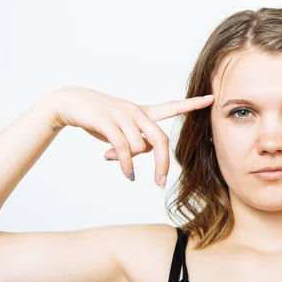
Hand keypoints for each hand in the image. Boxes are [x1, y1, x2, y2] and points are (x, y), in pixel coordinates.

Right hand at [48, 85, 213, 186]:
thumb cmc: (99, 118)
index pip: (173, 106)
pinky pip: (124, 148)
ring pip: (140, 147)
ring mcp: (123, 116)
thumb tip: (137, 159)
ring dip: (129, 161)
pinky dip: (126, 165)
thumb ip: (133, 143)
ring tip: (113, 158)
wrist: (70, 102)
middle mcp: (137, 112)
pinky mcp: (108, 122)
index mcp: (143, 112)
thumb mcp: (120, 131)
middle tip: (161, 183)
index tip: (211, 98)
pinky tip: (127, 174)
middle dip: (163, 163)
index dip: (192, 104)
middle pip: (160, 139)